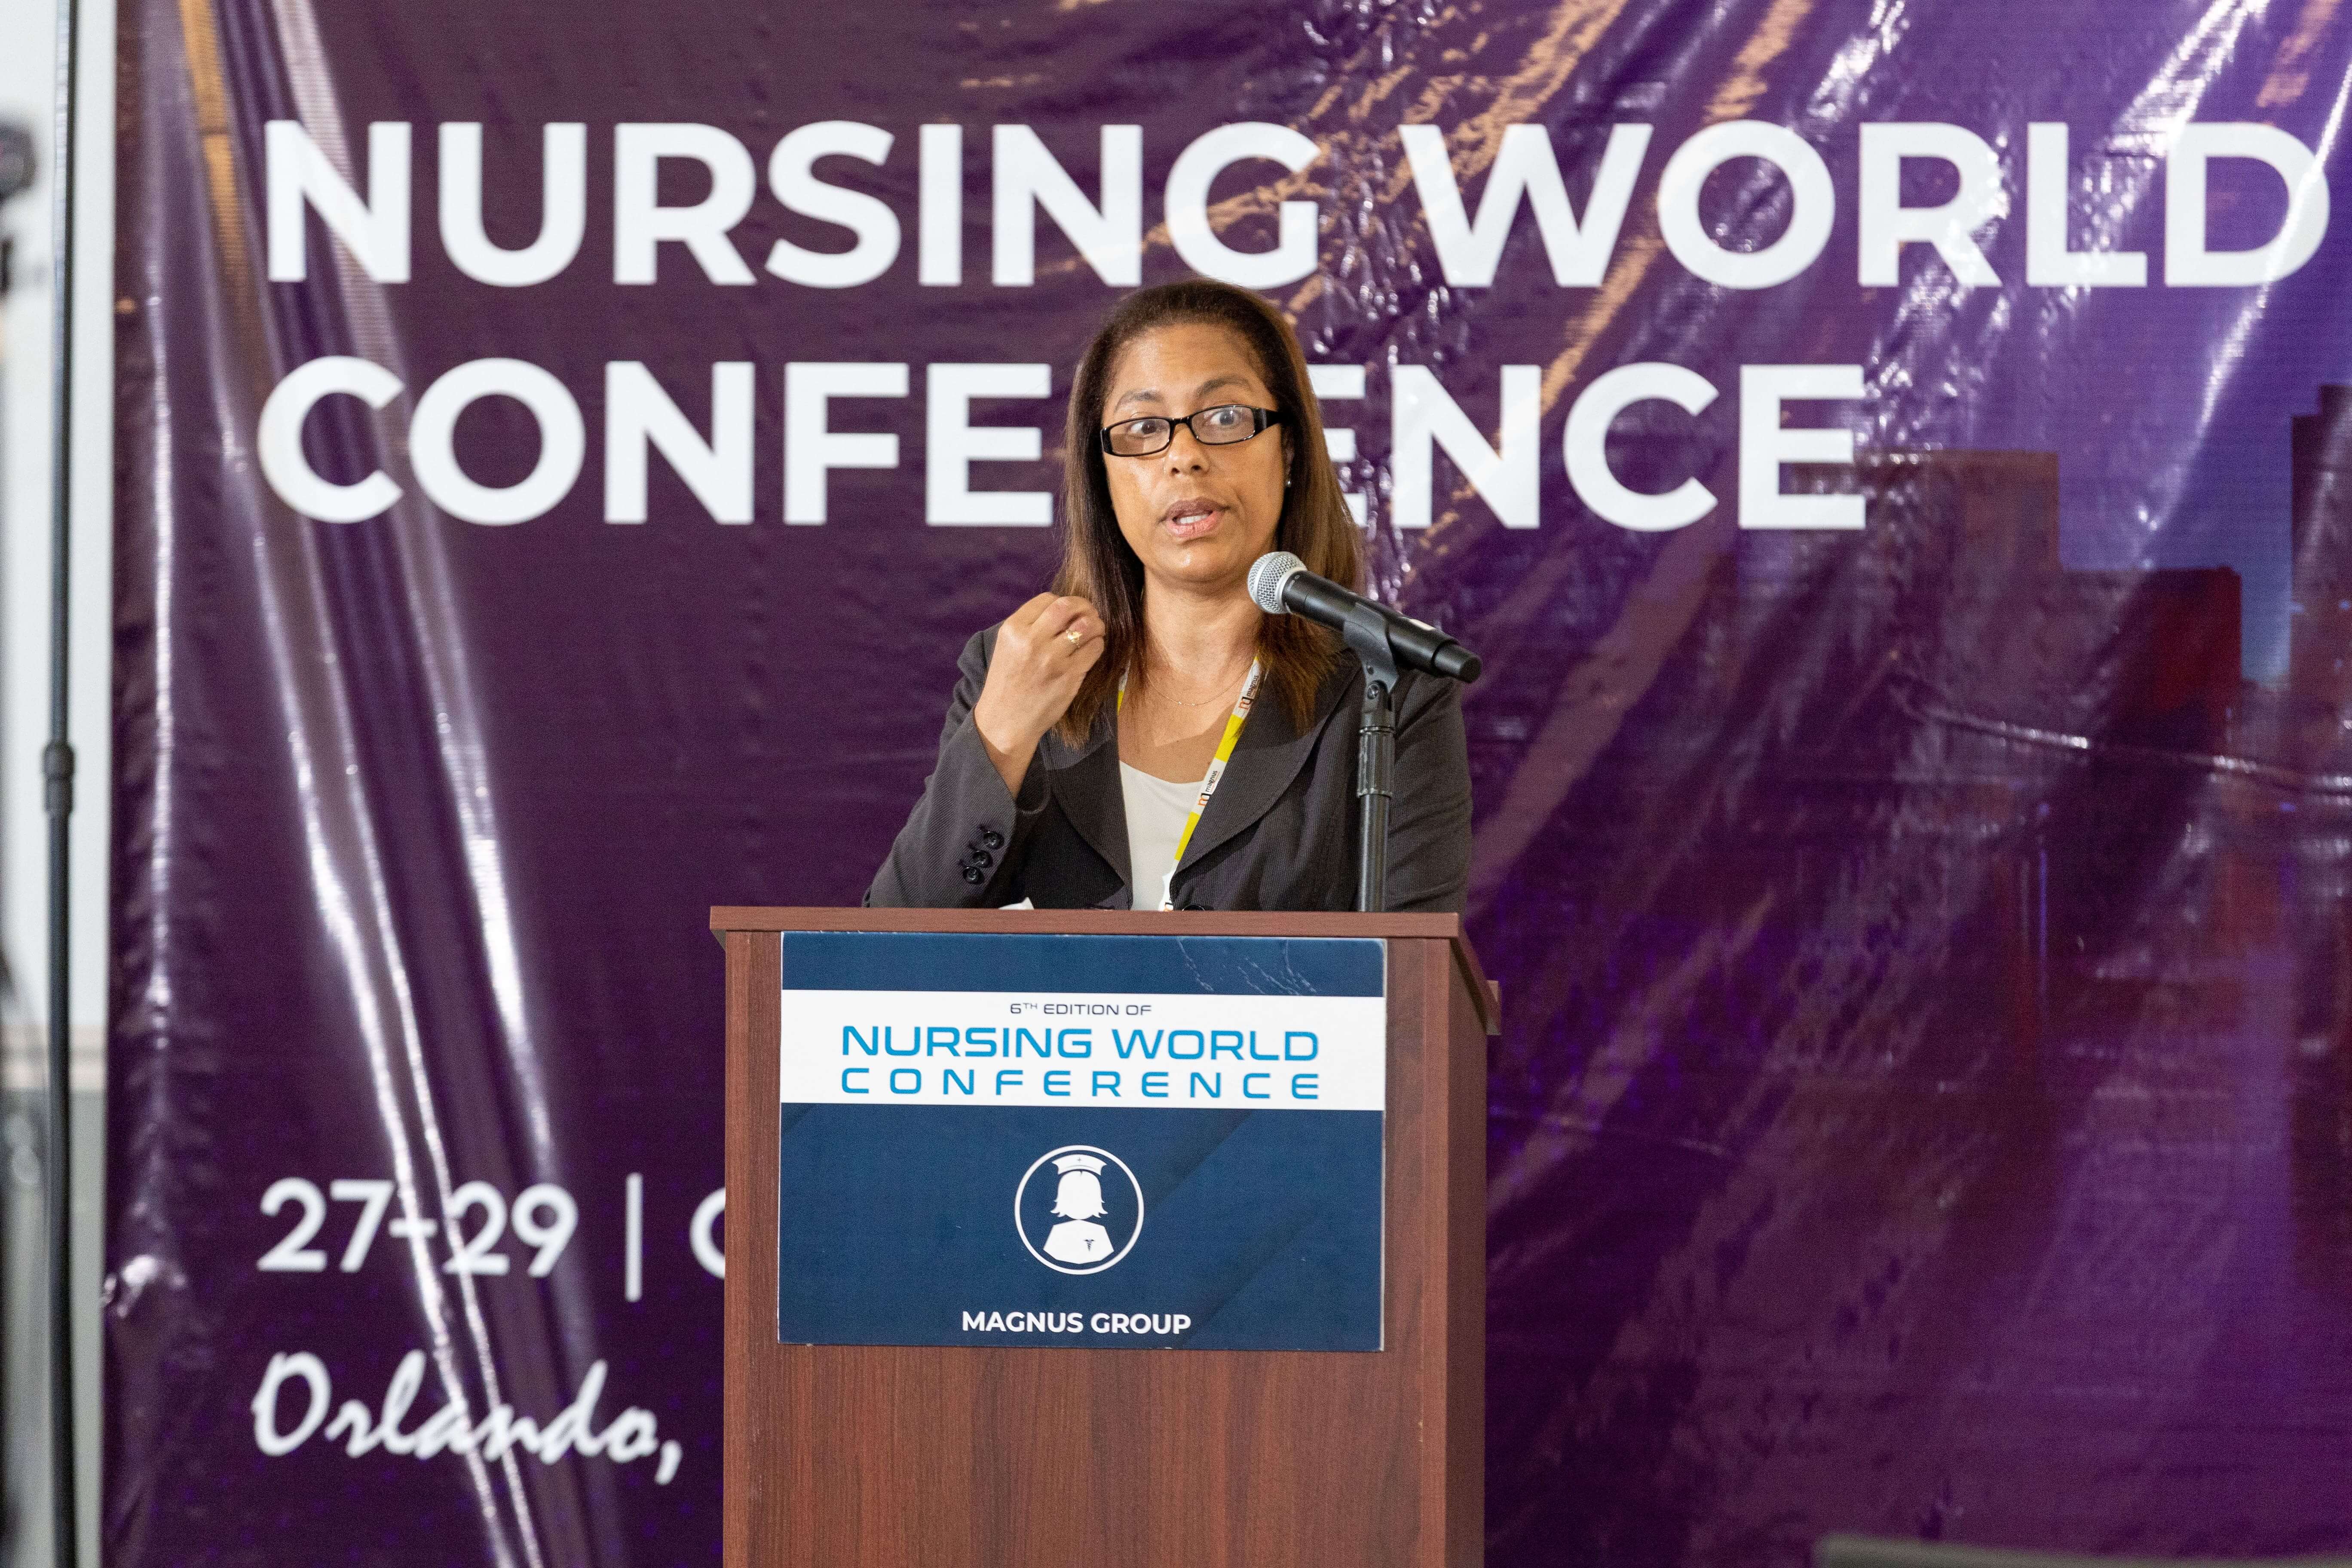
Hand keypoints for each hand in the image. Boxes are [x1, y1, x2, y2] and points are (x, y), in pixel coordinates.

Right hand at [972, 594, 1105, 794]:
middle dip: (1084, 606)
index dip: (1063, 602)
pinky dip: (1098, 645)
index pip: (1047, 599)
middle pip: (1068, 606)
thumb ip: (1029, 626)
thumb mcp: (1007, 647)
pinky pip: (1094, 649)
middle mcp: (1031, 640)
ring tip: (1095, 631)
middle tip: (1089, 614)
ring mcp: (1051, 659)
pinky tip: (1092, 649)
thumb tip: (1063, 609)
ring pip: (1087, 625)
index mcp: (1013, 629)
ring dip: (1096, 625)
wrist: (1005, 721)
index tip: (1069, 611)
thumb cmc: (1007, 683)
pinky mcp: (1069, 676)